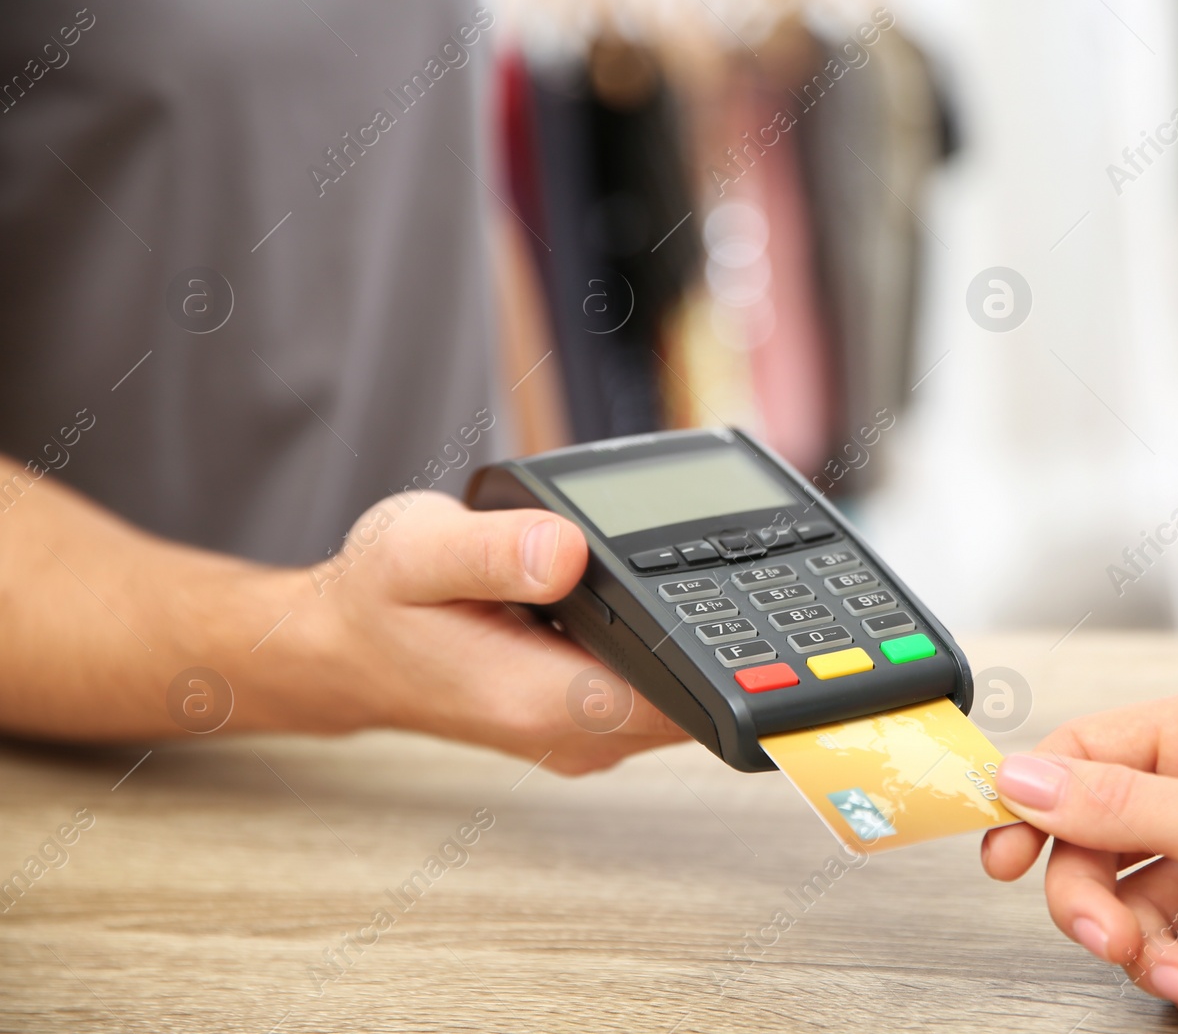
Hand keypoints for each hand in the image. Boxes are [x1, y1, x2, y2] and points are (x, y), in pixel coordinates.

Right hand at [292, 491, 685, 773]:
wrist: (343, 650)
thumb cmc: (375, 602)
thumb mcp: (416, 548)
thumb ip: (493, 550)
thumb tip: (566, 550)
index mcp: (542, 702)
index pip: (680, 695)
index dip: (721, 646)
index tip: (728, 586)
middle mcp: (575, 735)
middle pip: (696, 696)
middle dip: (714, 630)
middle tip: (697, 554)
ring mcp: (584, 734)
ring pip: (683, 695)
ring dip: (689, 639)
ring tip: (661, 566)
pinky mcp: (586, 719)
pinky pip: (655, 689)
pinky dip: (661, 646)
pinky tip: (636, 596)